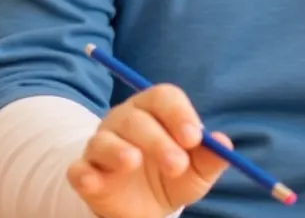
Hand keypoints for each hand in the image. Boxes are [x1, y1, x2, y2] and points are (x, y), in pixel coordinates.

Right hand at [66, 84, 231, 217]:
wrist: (145, 207)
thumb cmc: (173, 176)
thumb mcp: (198, 171)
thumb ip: (212, 157)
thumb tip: (225, 144)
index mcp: (155, 111)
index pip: (163, 97)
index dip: (179, 114)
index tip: (194, 137)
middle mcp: (124, 121)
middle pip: (136, 119)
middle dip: (158, 140)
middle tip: (177, 164)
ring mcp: (101, 145)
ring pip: (104, 140)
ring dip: (119, 150)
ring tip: (133, 162)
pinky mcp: (85, 172)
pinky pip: (79, 168)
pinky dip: (84, 173)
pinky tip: (93, 179)